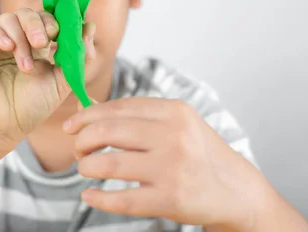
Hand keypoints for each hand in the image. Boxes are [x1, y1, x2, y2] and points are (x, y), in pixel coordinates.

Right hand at [0, 8, 95, 144]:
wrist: (3, 128)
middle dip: (38, 24)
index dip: (54, 20)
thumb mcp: (62, 81)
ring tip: (25, 66)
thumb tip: (90, 26)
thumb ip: (77, 56)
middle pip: (27, 14)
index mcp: (34, 44)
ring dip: (21, 38)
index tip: (60, 33)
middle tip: (43, 43)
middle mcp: (13, 39)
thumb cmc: (31, 108)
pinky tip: (7, 46)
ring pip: (8, 19)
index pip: (45, 19)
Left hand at [63, 97, 266, 229]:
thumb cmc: (197, 152)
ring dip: (87, 167)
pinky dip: (98, 198)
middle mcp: (174, 136)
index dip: (87, 116)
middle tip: (79, 151)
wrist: (236, 190)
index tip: (71, 127)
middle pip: (108, 131)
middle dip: (83, 141)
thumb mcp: (175, 124)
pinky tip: (90, 195)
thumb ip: (134, 115)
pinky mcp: (171, 199)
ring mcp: (173, 168)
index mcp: (174, 112)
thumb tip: (85, 108)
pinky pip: (122, 199)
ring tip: (86, 169)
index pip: (117, 107)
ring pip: (109, 164)